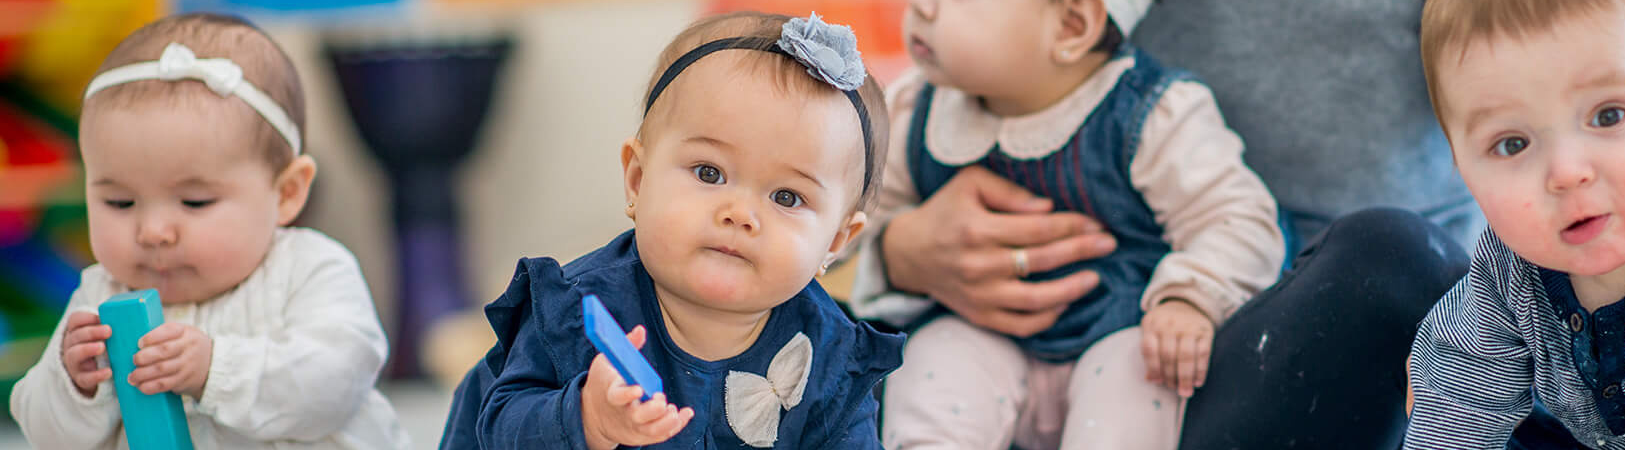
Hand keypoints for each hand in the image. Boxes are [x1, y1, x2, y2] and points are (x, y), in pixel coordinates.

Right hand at [60, 312, 111, 397]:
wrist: (95, 372)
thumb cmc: (106, 346)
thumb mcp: (107, 335)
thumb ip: (118, 327)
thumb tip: (143, 316)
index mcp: (78, 331)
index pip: (76, 320)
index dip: (86, 318)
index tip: (101, 317)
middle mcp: (72, 345)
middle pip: (76, 336)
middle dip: (91, 332)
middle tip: (108, 331)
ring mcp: (74, 362)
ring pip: (74, 354)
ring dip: (87, 349)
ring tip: (102, 347)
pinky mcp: (81, 378)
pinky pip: (85, 377)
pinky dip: (96, 375)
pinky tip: (108, 372)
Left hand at [128, 323, 212, 397]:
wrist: (212, 364)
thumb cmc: (188, 346)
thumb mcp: (183, 333)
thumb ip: (164, 334)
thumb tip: (134, 344)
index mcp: (186, 332)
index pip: (168, 331)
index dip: (151, 337)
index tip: (139, 343)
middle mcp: (188, 347)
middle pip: (163, 351)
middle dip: (143, 357)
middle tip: (134, 360)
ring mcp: (187, 365)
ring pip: (161, 369)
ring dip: (142, 374)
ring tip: (132, 377)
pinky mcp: (184, 380)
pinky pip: (165, 384)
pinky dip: (150, 386)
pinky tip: (141, 386)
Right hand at [581, 326, 693, 449]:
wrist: (594, 413)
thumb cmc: (604, 383)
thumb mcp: (606, 362)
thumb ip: (625, 346)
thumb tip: (640, 330)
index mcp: (612, 394)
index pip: (618, 396)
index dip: (627, 394)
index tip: (638, 389)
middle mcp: (624, 412)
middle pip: (638, 417)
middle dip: (652, 410)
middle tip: (661, 399)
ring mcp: (634, 426)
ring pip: (652, 431)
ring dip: (666, 422)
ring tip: (674, 410)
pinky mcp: (643, 434)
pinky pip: (661, 435)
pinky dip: (676, 425)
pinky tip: (685, 414)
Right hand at [882, 166, 1114, 336]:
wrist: (909, 253)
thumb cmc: (946, 211)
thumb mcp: (970, 184)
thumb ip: (1009, 191)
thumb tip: (1048, 208)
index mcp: (977, 229)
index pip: (1037, 229)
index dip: (1072, 226)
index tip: (1096, 224)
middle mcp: (979, 265)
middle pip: (1043, 261)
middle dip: (1082, 251)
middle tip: (1109, 244)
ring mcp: (979, 295)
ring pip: (1036, 300)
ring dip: (1072, 290)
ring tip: (1095, 278)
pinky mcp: (979, 315)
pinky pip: (1020, 325)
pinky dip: (1047, 318)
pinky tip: (1064, 303)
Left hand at [1140, 299, 1212, 397]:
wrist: (1188, 303)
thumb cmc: (1166, 323)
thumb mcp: (1152, 330)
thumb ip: (1150, 352)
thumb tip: (1151, 379)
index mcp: (1152, 324)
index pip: (1149, 349)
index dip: (1153, 368)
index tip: (1157, 382)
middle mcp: (1169, 324)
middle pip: (1168, 355)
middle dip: (1170, 376)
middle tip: (1174, 389)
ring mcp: (1188, 327)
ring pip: (1185, 356)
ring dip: (1185, 377)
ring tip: (1185, 391)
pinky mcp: (1205, 331)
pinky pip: (1203, 354)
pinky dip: (1200, 370)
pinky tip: (1198, 382)